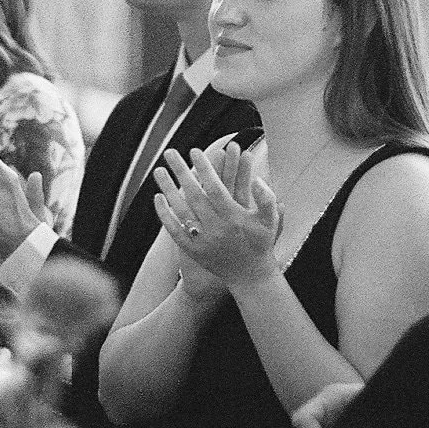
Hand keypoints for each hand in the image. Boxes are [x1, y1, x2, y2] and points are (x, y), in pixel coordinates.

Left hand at [152, 138, 280, 291]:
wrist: (249, 276)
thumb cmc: (261, 243)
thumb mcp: (270, 220)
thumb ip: (267, 199)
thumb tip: (258, 179)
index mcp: (234, 217)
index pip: (216, 188)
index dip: (205, 169)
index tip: (196, 151)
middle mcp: (216, 228)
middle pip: (194, 195)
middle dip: (181, 172)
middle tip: (170, 153)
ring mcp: (202, 240)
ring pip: (181, 210)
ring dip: (168, 189)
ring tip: (158, 170)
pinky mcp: (193, 251)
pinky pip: (174, 231)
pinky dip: (165, 214)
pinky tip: (158, 198)